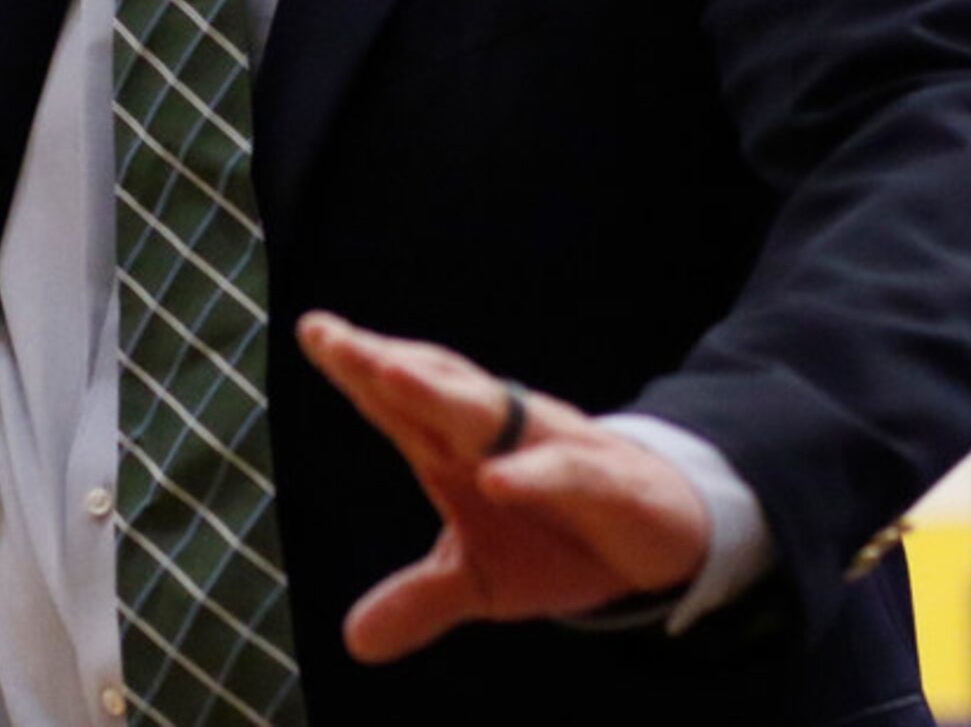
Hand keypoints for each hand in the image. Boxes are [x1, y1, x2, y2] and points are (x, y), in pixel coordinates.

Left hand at [297, 311, 710, 661]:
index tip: (311, 329)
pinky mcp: (605, 480)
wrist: (659, 537)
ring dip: (440, 391)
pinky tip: (495, 480)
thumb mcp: (482, 579)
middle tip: (333, 338)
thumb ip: (419, 599)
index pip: (398, 403)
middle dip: (383, 363)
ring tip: (389, 372)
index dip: (356, 366)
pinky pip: (565, 470)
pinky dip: (530, 473)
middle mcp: (498, 433)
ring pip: (491, 411)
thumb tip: (353, 642)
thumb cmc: (556, 539)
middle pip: (431, 389)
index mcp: (459, 447)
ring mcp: (550, 447)